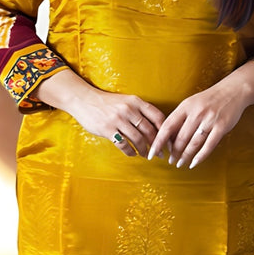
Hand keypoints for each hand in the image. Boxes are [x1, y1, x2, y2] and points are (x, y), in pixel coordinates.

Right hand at [33, 69, 164, 156]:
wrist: (84, 100)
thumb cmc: (107, 103)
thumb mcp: (126, 100)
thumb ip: (139, 111)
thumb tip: (156, 128)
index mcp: (136, 101)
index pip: (157, 116)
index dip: (166, 130)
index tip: (169, 140)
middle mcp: (128, 110)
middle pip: (149, 130)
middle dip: (157, 144)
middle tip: (160, 153)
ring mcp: (118, 120)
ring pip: (138, 139)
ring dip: (144, 150)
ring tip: (146, 155)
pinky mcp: (107, 129)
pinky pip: (123, 145)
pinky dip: (130, 152)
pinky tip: (133, 154)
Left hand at [147, 63, 253, 168]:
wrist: (233, 90)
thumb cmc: (209, 99)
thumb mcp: (191, 103)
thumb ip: (180, 118)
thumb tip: (168, 138)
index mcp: (185, 106)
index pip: (167, 127)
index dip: (158, 142)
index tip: (152, 153)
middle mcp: (196, 113)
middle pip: (180, 138)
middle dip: (173, 152)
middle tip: (170, 161)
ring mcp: (209, 120)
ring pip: (193, 143)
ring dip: (185, 156)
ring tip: (180, 163)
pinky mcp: (221, 127)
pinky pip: (208, 146)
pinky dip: (200, 156)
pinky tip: (193, 163)